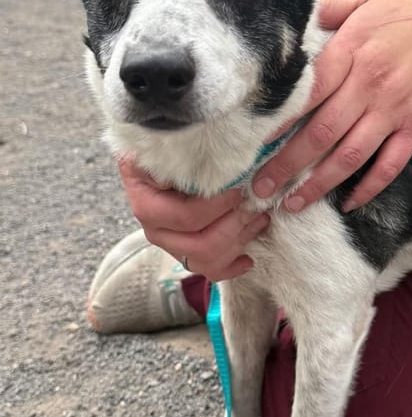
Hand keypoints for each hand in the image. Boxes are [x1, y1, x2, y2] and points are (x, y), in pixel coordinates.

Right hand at [119, 159, 270, 280]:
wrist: (161, 156)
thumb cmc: (175, 148)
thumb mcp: (178, 145)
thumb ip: (190, 157)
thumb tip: (216, 166)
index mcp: (147, 200)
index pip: (187, 216)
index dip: (219, 206)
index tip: (240, 189)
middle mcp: (153, 227)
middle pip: (199, 245)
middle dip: (235, 226)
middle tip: (256, 206)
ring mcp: (168, 242)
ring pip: (205, 261)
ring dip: (238, 242)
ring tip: (259, 220)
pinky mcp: (184, 252)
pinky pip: (208, 271)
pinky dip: (231, 267)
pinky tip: (248, 258)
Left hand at [252, 0, 411, 210]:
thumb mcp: (369, 2)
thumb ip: (329, 11)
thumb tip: (294, 15)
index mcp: (353, 51)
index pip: (308, 92)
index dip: (279, 121)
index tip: (254, 143)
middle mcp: (370, 84)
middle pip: (321, 132)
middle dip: (287, 164)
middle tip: (260, 187)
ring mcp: (395, 110)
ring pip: (349, 156)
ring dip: (318, 184)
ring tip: (292, 203)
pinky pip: (390, 166)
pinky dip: (369, 188)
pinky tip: (348, 203)